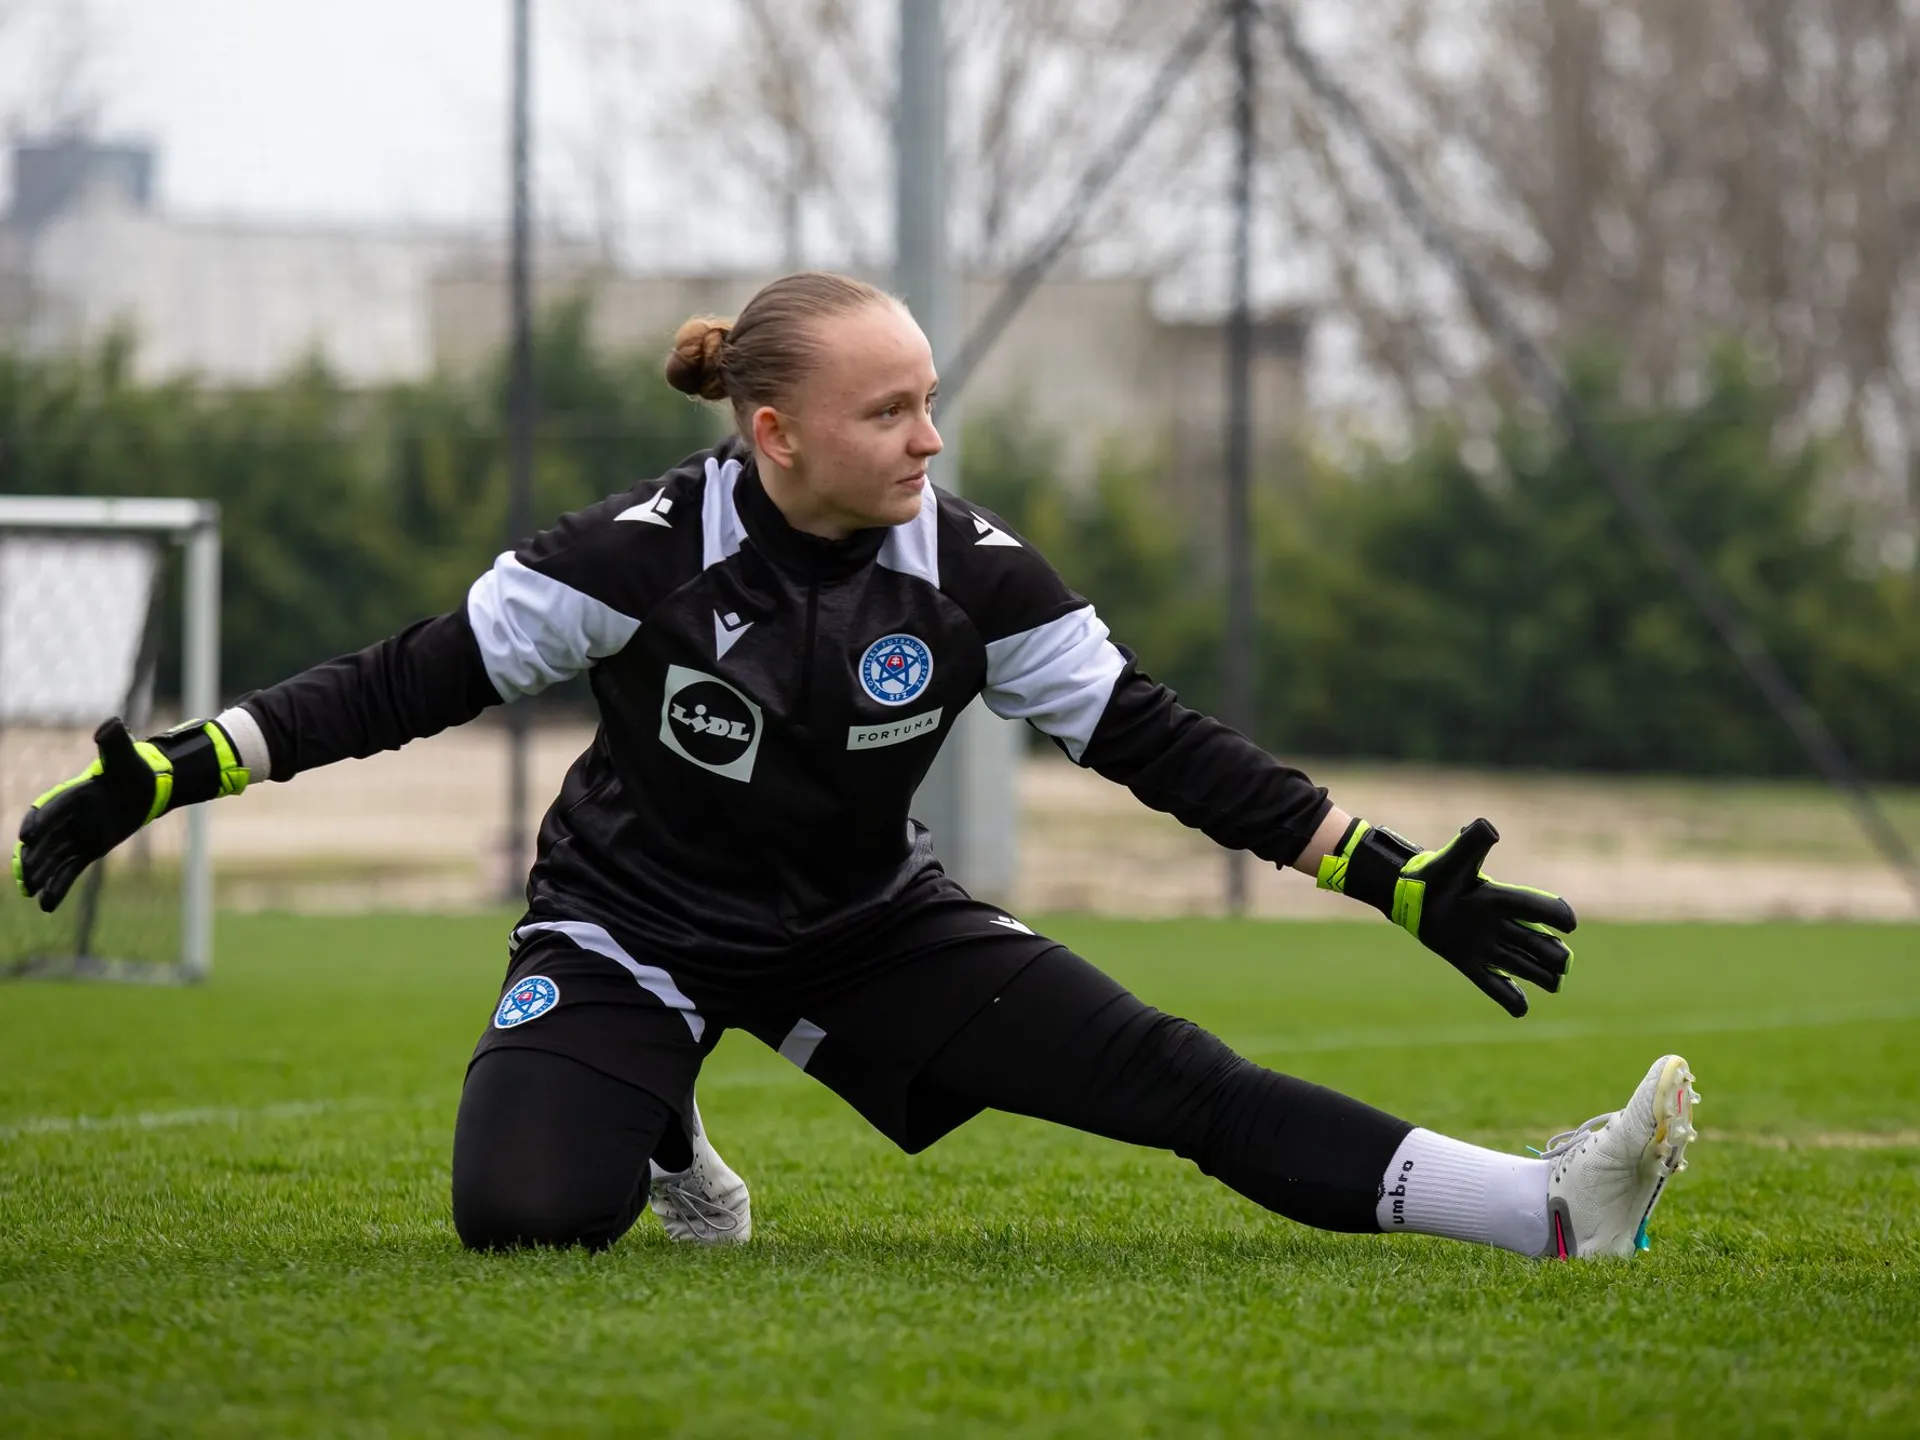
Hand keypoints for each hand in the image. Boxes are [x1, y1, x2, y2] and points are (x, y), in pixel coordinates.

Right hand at [14, 719, 168, 911]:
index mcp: (74, 794)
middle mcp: (69, 817)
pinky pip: (68, 871)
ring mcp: (76, 835)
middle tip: (22, 873)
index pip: (51, 808)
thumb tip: (108, 725)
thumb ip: (114, 742)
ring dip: (40, 874)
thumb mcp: (125, 754)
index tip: (27, 836)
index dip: (39, 821)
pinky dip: (57, 887)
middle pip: (44, 839)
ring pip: (52, 858)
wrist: (144, 786)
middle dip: (31, 855)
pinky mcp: (87, 850)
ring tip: (29, 890)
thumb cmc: (132, 768)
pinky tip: (46, 905)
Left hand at [1392, 819, 1575, 1016]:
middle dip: (1552, 952)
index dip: (1553, 913)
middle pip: (1535, 941)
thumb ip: (1471, 843)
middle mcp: (1497, 923)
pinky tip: (1522, 1009)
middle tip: (1562, 964)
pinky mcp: (1468, 961)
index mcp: (1498, 898)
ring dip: (1540, 974)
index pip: (1532, 907)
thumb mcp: (1453, 859)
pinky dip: (1508, 997)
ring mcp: (1485, 944)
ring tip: (1555, 984)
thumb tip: (1488, 828)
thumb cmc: (1433, 872)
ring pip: (1521, 963)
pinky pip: (1492, 983)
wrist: (1408, 892)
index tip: (1569, 923)